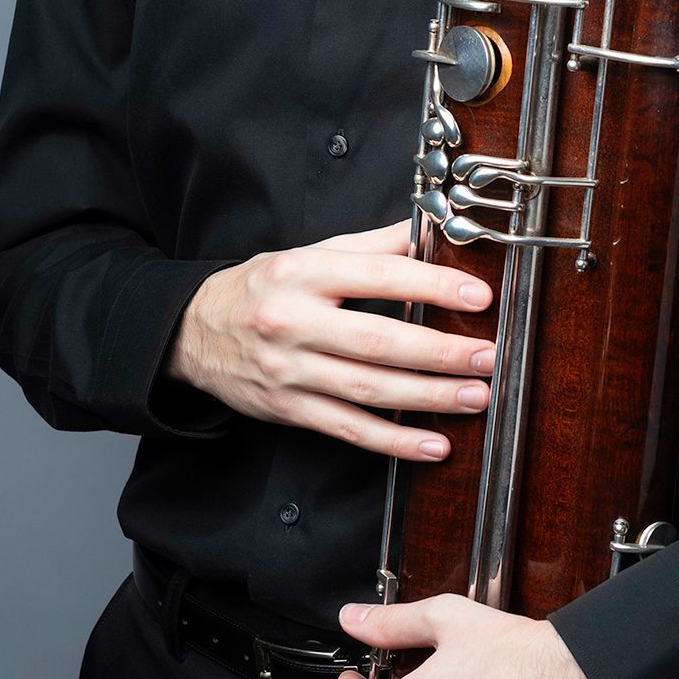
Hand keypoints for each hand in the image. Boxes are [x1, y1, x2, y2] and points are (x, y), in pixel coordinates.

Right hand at [168, 218, 496, 460]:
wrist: (192, 333)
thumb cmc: (261, 288)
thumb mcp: (309, 254)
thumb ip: (371, 247)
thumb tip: (429, 232)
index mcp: (304, 273)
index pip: (378, 277)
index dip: (431, 286)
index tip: (476, 296)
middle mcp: (294, 322)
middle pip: (377, 341)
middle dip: (439, 352)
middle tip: (486, 356)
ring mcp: (290, 371)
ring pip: (368, 390)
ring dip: (427, 398)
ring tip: (474, 397)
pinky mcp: (288, 410)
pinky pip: (348, 429)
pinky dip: (393, 441)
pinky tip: (432, 445)